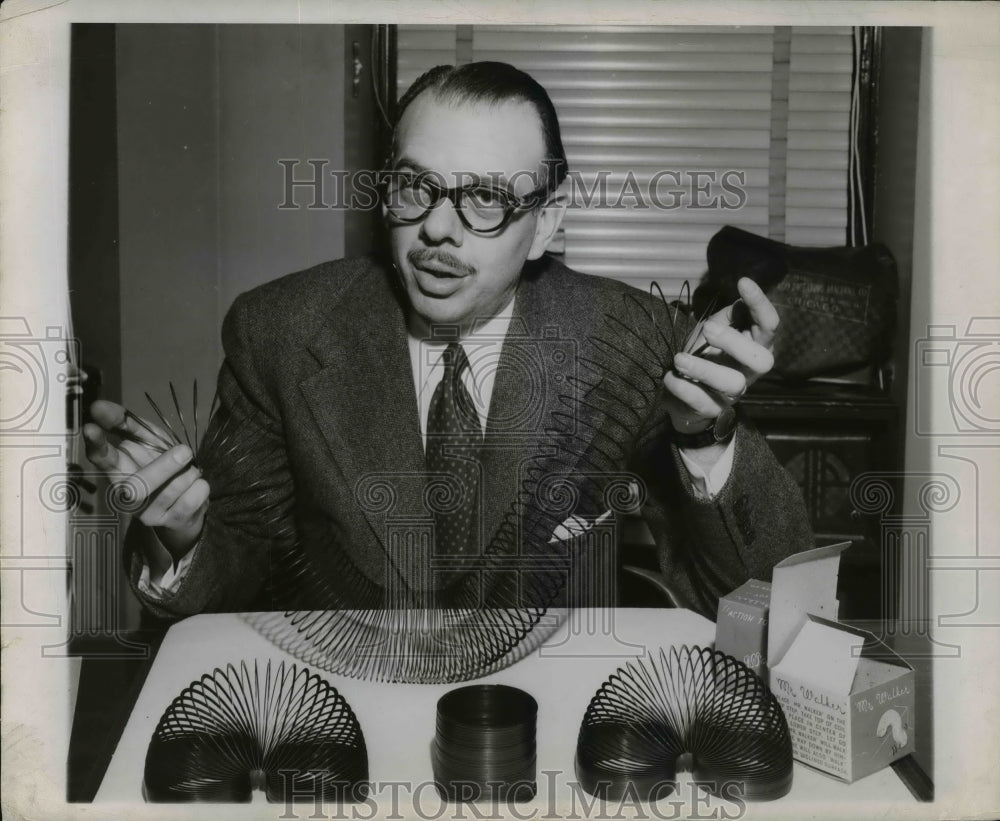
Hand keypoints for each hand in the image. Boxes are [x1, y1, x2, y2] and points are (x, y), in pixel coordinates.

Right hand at [83, 399, 207, 560]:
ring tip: (192, 469)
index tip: (91, 427)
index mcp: (119, 471)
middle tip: (185, 451)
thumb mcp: (148, 440)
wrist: (188, 501)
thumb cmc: (163, 464)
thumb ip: (126, 423)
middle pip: (136, 487)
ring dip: (187, 474)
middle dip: (163, 467)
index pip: (102, 459)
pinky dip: (199, 488)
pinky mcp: (170, 522)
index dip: (96, 445)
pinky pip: (189, 502)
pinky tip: (197, 484)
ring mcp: (147, 513)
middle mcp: (127, 496)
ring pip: (169, 492)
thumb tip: (98, 404)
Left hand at [662, 277, 778, 435]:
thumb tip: (740, 301)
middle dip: (735, 343)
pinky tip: (670, 377)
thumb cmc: (704, 355)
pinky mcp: (712, 411)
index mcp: (755, 348)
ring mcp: (732, 394)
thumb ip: (728, 316)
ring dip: (705, 369)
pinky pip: (702, 402)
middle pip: (762, 361)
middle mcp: (749, 372)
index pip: (769, 325)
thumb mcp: (715, 330)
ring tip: (679, 359)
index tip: (743, 282)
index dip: (760, 304)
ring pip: (733, 383)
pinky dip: (683, 388)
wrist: (685, 397)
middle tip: (708, 330)